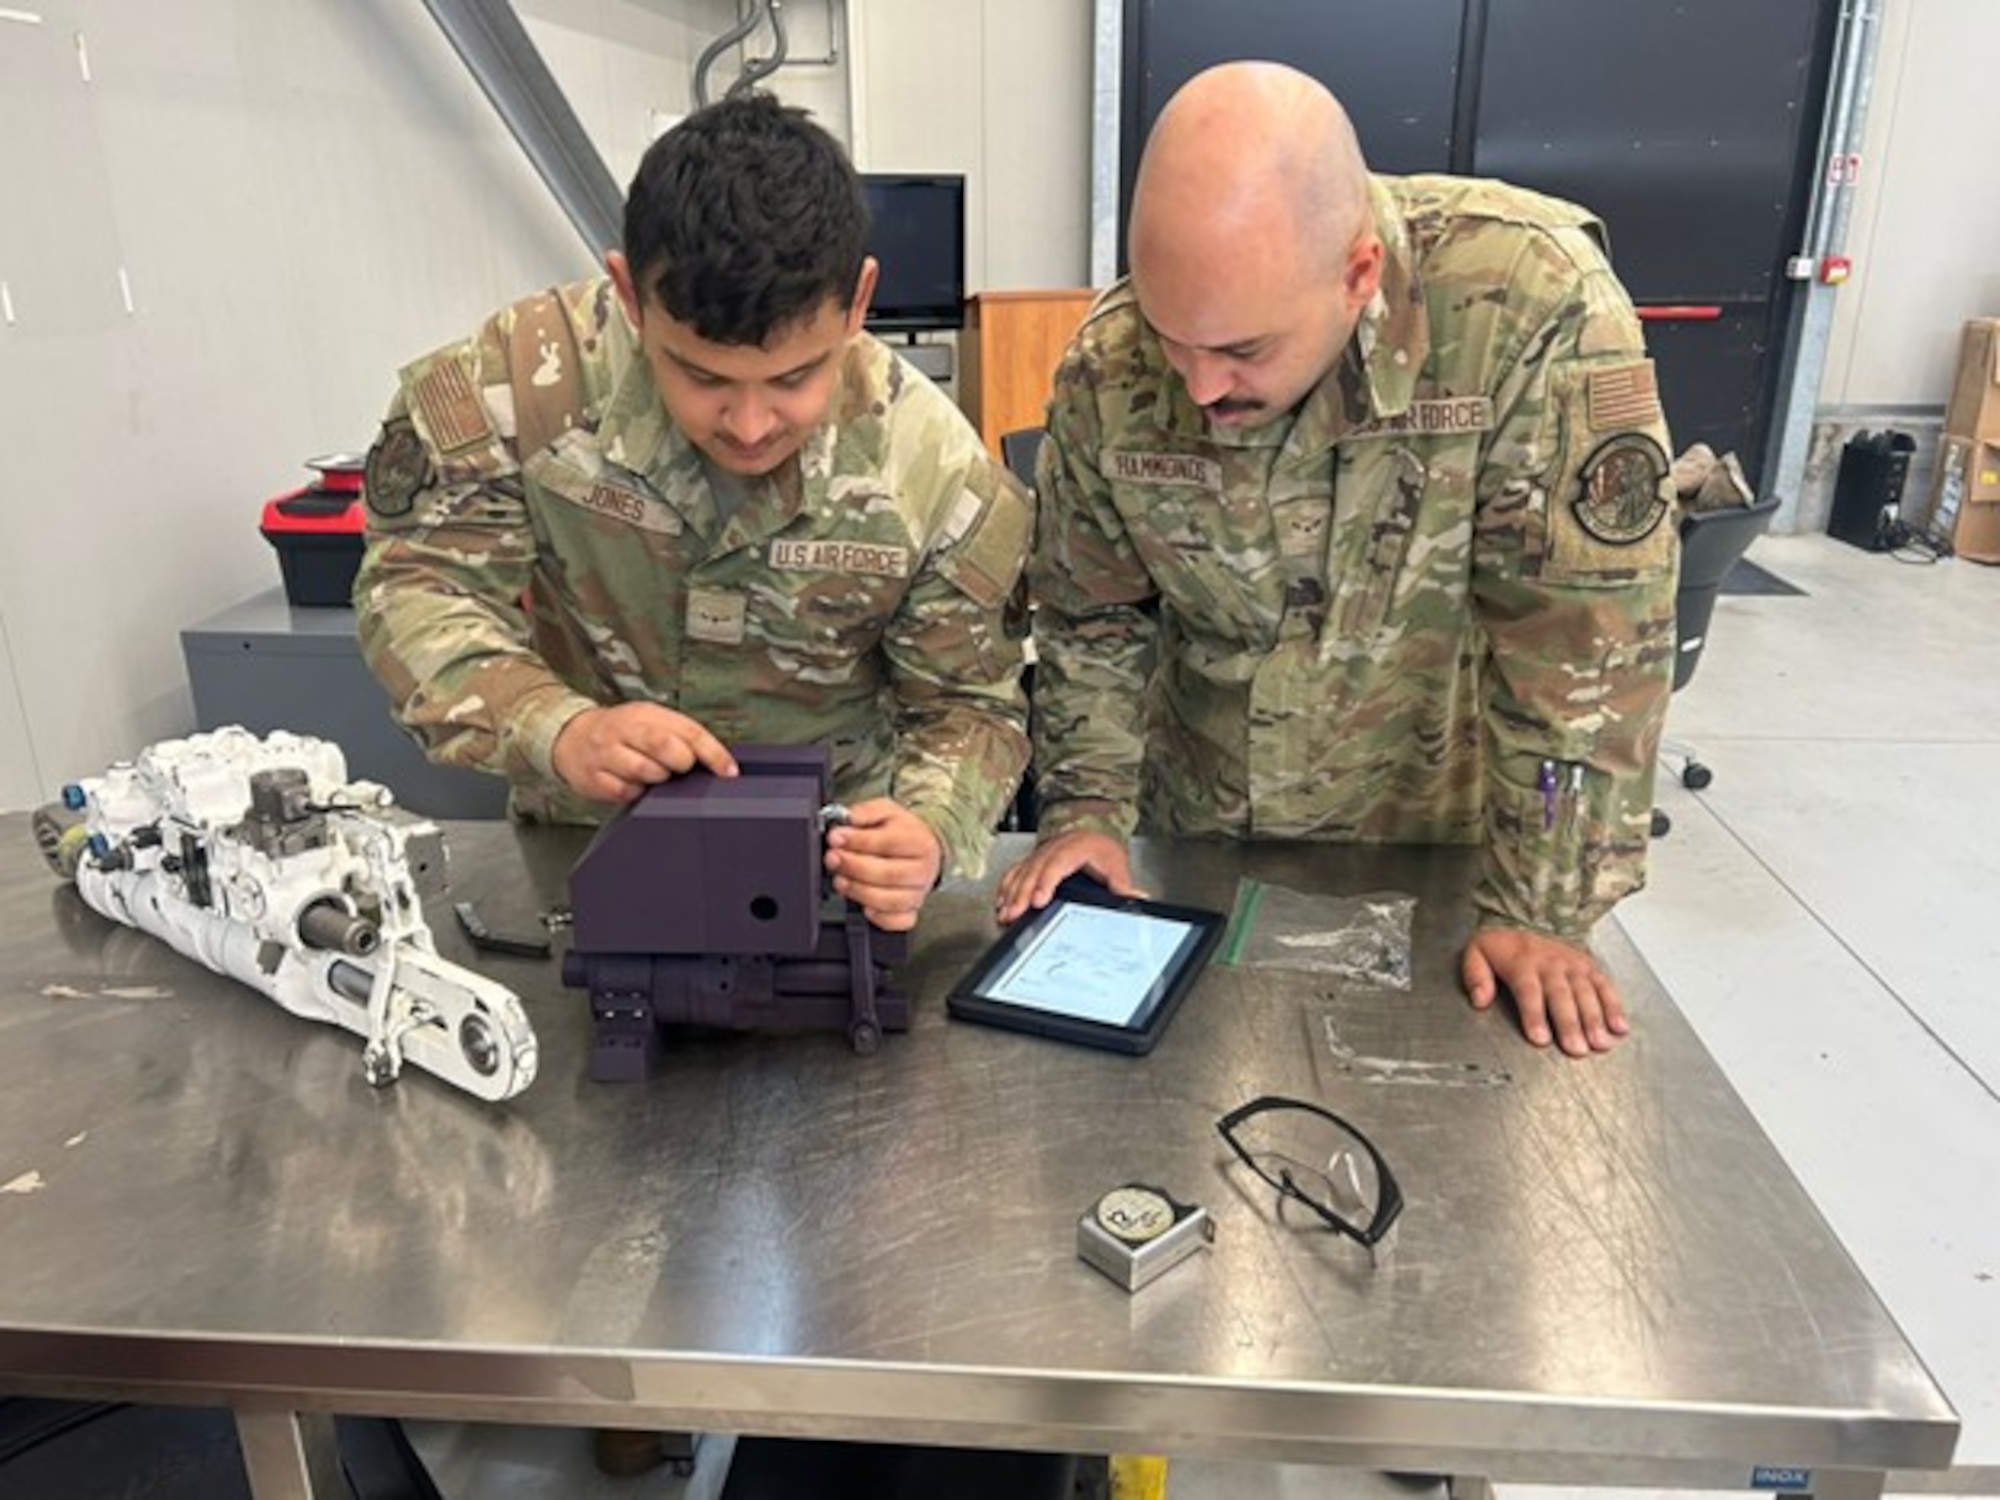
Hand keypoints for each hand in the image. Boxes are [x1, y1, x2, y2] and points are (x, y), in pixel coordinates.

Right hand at [550, 703, 737, 802]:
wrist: (571, 736)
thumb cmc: (622, 732)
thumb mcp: (650, 720)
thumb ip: (680, 735)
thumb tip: (718, 759)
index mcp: (645, 713)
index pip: (688, 730)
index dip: (713, 753)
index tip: (729, 771)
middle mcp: (625, 730)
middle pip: (664, 746)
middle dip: (681, 762)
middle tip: (680, 768)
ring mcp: (607, 754)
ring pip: (644, 771)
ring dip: (657, 778)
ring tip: (654, 774)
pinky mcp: (594, 778)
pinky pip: (625, 792)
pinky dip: (635, 792)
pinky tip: (634, 783)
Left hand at [825, 799, 943, 932]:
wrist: (924, 849)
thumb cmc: (902, 832)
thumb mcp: (886, 811)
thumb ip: (867, 811)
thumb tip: (848, 818)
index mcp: (919, 841)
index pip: (888, 843)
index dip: (858, 841)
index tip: (836, 837)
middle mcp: (923, 870)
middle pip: (887, 874)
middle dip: (853, 867)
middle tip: (833, 858)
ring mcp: (918, 893)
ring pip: (888, 901)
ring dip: (858, 892)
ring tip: (840, 880)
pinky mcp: (912, 911)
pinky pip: (896, 921)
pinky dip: (878, 917)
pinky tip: (864, 906)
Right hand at [993, 830, 1142, 923]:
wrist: (1091, 830)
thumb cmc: (1101, 848)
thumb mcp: (1116, 864)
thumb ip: (1122, 884)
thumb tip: (1137, 898)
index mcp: (1075, 846)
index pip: (1057, 863)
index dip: (1046, 882)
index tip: (1039, 900)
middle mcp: (1054, 848)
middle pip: (1034, 870)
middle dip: (1022, 893)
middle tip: (1014, 913)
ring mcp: (1040, 853)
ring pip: (1021, 871)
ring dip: (1011, 893)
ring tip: (1005, 913)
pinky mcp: (1031, 859)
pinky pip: (1015, 871)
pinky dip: (1006, 887)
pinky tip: (1001, 902)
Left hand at [1461, 927, 1629, 1056]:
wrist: (1526, 919)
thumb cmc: (1503, 946)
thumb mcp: (1477, 953)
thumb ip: (1475, 976)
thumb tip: (1479, 1000)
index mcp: (1523, 962)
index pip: (1529, 991)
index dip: (1535, 1015)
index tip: (1540, 1038)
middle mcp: (1551, 964)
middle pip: (1562, 996)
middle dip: (1570, 1024)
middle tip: (1576, 1049)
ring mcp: (1573, 965)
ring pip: (1586, 993)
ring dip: (1595, 1020)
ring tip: (1600, 1043)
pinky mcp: (1590, 967)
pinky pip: (1605, 986)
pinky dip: (1615, 1007)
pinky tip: (1619, 1027)